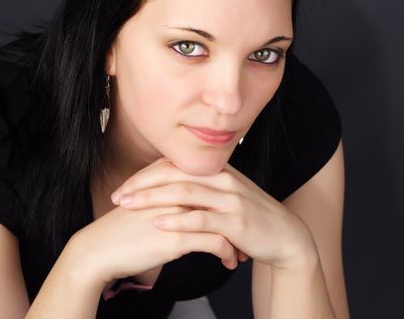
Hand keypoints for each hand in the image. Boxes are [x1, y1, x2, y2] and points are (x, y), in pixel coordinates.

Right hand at [70, 164, 240, 285]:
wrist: (97, 250)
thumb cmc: (121, 230)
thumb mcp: (147, 203)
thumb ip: (169, 196)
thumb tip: (190, 204)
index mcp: (171, 180)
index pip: (211, 185)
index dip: (226, 202)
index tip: (235, 218)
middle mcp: (177, 192)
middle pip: (221, 201)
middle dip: (237, 221)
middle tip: (246, 235)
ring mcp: (179, 213)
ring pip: (224, 222)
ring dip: (237, 240)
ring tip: (240, 252)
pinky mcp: (177, 237)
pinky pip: (216, 243)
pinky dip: (227, 254)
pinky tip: (228, 262)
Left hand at [111, 157, 317, 269]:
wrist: (285, 237)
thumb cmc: (251, 218)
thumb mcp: (226, 197)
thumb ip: (202, 190)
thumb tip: (170, 190)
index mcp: (218, 172)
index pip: (175, 165)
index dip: (146, 174)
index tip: (125, 186)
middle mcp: (223, 180)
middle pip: (174, 174)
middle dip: (142, 184)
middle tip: (118, 195)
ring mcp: (230, 200)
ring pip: (184, 193)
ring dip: (152, 199)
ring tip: (128, 206)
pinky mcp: (235, 222)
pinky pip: (201, 218)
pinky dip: (177, 220)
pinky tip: (158, 223)